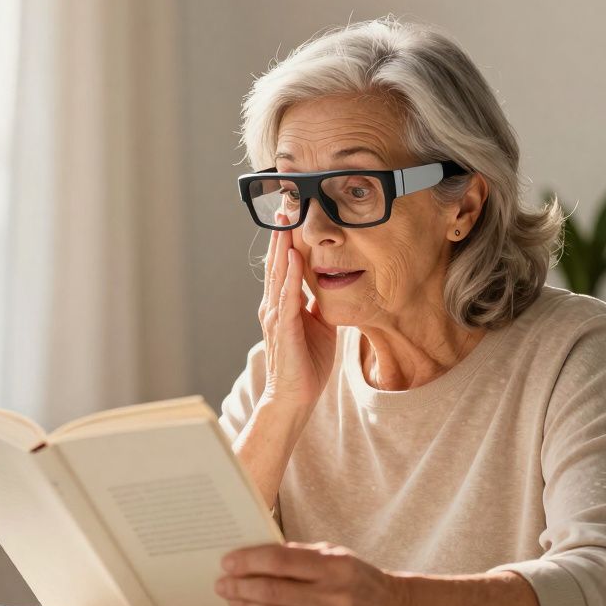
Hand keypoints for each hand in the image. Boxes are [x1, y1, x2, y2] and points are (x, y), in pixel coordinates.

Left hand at [215, 541, 405, 605]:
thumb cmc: (358, 577)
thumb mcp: (334, 554)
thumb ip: (297, 554)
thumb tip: (254, 556)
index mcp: (335, 569)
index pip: (281, 562)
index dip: (249, 561)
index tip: (228, 561)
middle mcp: (332, 600)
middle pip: (272, 592)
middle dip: (239, 586)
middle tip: (221, 582)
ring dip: (246, 605)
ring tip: (231, 596)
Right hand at [259, 230, 336, 410]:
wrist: (295, 397)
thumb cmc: (307, 364)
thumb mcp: (319, 327)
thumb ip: (319, 306)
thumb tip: (331, 288)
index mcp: (282, 305)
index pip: (284, 267)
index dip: (286, 242)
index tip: (291, 218)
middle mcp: (274, 306)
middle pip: (277, 264)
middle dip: (280, 236)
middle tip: (284, 207)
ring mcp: (276, 316)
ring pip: (279, 274)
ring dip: (282, 248)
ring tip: (286, 223)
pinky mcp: (284, 328)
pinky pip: (288, 297)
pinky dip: (291, 276)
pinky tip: (295, 258)